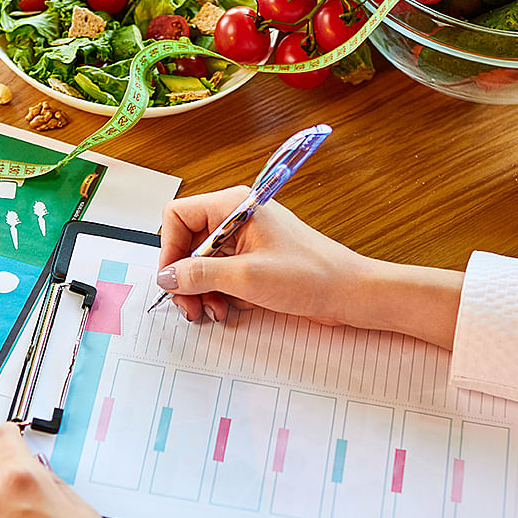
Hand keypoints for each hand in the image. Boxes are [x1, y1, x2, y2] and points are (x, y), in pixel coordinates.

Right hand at [158, 187, 463, 348]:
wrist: (351, 293)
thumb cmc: (311, 276)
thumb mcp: (247, 278)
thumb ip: (200, 274)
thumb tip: (166, 277)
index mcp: (236, 206)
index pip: (179, 215)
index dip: (169, 249)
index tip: (172, 280)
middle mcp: (238, 217)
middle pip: (189, 241)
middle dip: (185, 276)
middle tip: (188, 307)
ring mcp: (247, 239)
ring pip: (203, 262)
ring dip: (201, 289)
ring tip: (211, 312)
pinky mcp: (256, 260)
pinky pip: (222, 273)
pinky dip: (219, 293)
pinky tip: (226, 309)